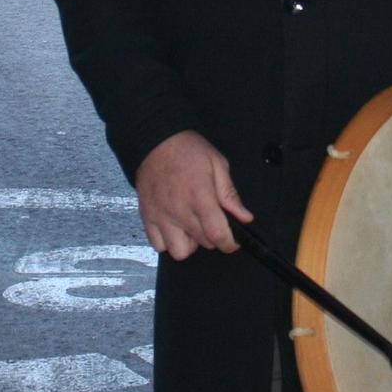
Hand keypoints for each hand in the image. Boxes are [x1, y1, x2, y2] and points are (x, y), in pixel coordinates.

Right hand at [134, 130, 252, 259]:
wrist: (155, 140)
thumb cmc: (188, 150)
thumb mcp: (217, 164)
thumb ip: (230, 194)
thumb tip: (244, 217)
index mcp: (200, 197)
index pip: (217, 235)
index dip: (229, 243)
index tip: (233, 241)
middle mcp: (179, 210)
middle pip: (202, 243)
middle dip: (213, 237)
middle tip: (212, 222)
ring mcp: (161, 216)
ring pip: (179, 251)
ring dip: (190, 243)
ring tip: (192, 226)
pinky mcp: (147, 216)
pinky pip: (159, 245)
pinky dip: (168, 241)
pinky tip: (175, 226)